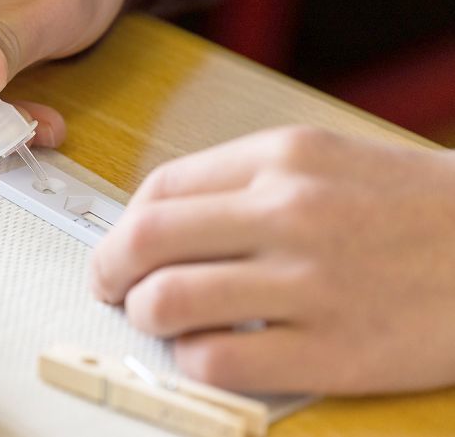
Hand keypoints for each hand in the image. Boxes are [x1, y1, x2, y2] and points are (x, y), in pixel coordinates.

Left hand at [91, 126, 454, 394]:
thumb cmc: (412, 208)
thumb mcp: (328, 161)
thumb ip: (243, 182)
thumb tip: (159, 222)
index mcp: (284, 158)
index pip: (159, 190)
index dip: (121, 225)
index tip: (120, 249)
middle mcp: (290, 212)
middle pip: (145, 240)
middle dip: (107, 270)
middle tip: (109, 287)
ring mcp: (311, 283)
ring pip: (168, 302)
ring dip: (144, 315)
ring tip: (158, 320)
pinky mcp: (333, 351)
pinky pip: (219, 361)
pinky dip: (193, 361)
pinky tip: (208, 352)